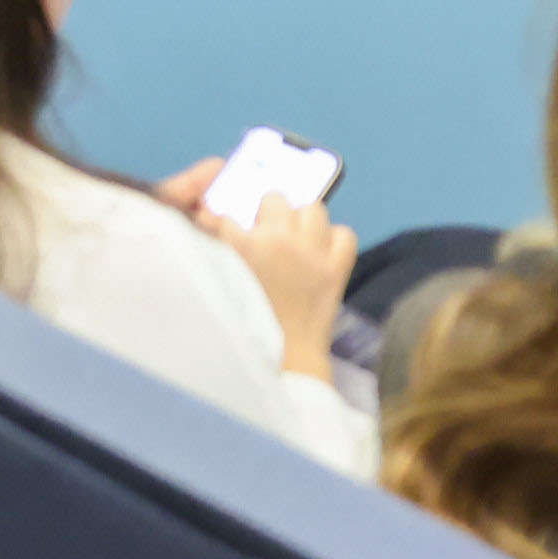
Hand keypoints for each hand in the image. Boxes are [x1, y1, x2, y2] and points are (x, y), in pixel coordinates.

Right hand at [159, 169, 354, 379]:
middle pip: (275, 198)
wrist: (285, 359)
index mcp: (240, 244)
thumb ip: (216, 244)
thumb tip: (213, 216)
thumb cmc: (248, 321)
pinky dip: (335, 240)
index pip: (229, 213)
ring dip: (302, 220)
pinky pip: (344, 235)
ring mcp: (311, 253)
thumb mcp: (221, 277)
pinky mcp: (336, 269)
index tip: (234, 233)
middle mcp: (277, 241)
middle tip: (266, 234)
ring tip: (296, 238)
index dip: (230, 224)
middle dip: (269, 213)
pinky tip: (322, 252)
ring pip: (313, 208)